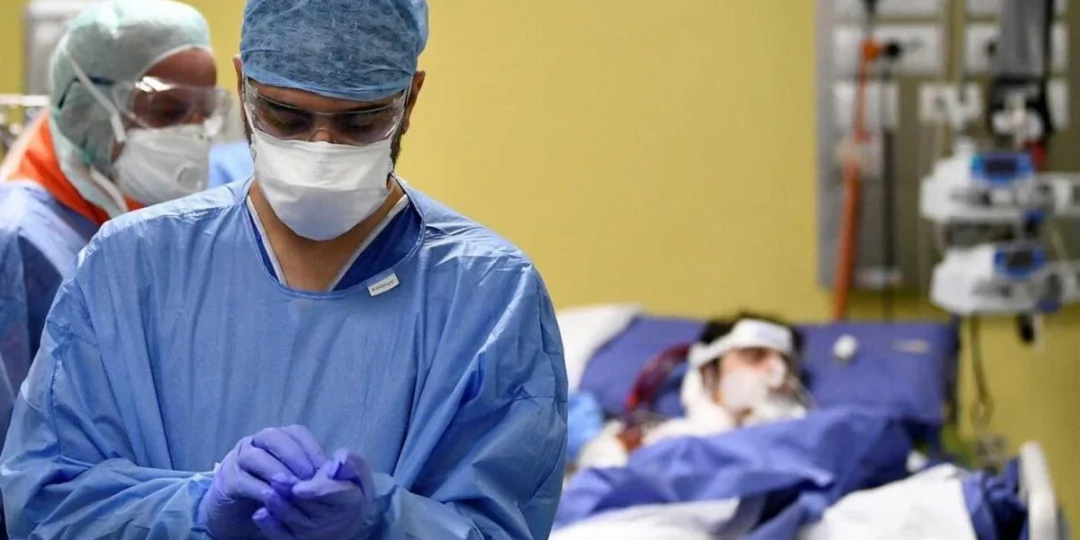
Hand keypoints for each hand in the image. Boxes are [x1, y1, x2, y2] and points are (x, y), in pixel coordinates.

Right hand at [200, 426, 327, 539]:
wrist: (236, 510)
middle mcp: (256, 443)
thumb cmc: (273, 490)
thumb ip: (310, 471)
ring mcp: (238, 460)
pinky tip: (275, 498)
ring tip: (293, 487)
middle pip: (274, 438)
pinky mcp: (227, 481)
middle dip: (295, 457)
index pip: (296, 433)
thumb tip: (336, 470)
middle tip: (310, 478)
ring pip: (256, 456)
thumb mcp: (294, 479)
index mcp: (276, 438)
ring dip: (277, 471)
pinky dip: (260, 488)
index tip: (326, 468)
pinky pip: (243, 480)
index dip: (312, 448)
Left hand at [252, 449, 374, 539]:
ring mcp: (316, 533)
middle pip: (311, 508)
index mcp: (350, 500)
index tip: (299, 486)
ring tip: (267, 492)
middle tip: (276, 480)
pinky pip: (284, 536)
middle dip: (292, 494)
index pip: (333, 495)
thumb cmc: (349, 483)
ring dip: (280, 508)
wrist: (347, 512)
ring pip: (295, 521)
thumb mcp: (357, 468)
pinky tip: (260, 514)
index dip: (316, 491)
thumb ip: (349, 462)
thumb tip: (338, 463)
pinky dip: (271, 527)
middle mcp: (334, 520)